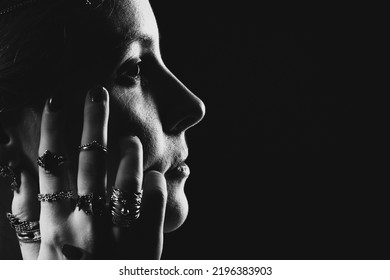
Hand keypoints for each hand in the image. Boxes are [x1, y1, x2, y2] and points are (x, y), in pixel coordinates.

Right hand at [11, 86, 166, 258]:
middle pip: (89, 165)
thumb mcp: (34, 255)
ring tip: (129, 137)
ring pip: (125, 183)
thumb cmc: (63, 278)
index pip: (51, 167)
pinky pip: (155, 211)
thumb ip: (25, 215)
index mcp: (55, 226)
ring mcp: (117, 238)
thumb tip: (19, 171)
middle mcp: (85, 227)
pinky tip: (157, 175)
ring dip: (129, 155)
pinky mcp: (145, 249)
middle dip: (92, 125)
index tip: (55, 99)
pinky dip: (157, 189)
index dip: (52, 132)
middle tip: (97, 92)